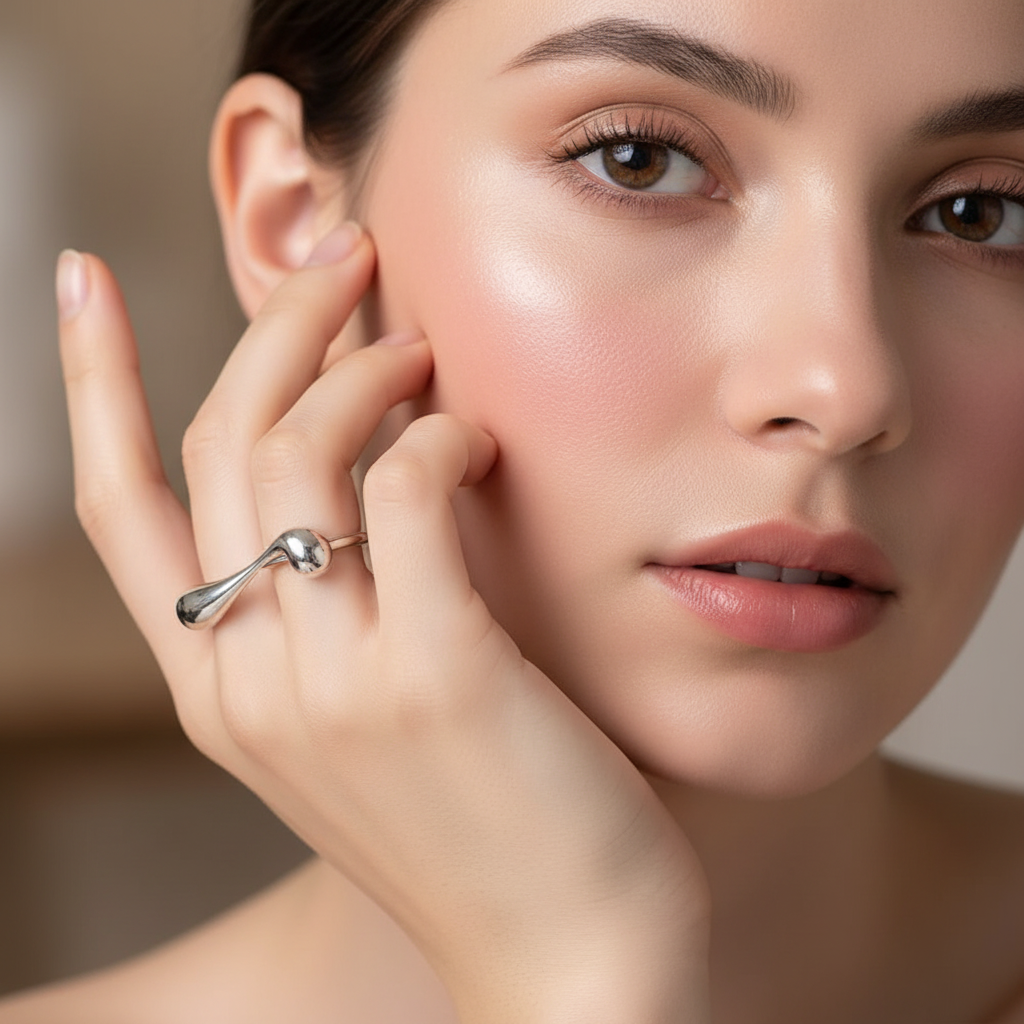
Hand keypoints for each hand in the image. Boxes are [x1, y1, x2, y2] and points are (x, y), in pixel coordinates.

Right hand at [56, 228, 710, 1023]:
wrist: (566, 964)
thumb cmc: (480, 828)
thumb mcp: (362, 722)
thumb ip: (330, 613)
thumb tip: (365, 469)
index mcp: (217, 690)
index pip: (122, 507)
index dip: (94, 383)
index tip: (81, 279)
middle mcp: (248, 678)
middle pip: (220, 445)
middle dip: (275, 324)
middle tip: (347, 257)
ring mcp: (334, 678)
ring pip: (298, 451)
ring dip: (363, 364)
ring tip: (421, 343)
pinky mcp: (435, 672)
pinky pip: (409, 493)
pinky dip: (440, 436)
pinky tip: (475, 435)